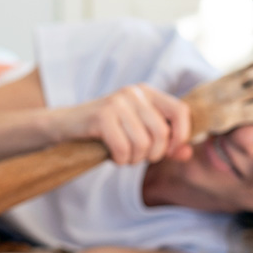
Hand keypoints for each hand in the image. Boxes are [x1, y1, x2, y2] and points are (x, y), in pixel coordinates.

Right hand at [52, 84, 192, 165]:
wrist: (65, 126)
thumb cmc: (105, 132)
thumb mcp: (138, 134)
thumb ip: (166, 143)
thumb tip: (188, 153)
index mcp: (147, 92)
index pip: (181, 111)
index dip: (181, 135)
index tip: (169, 151)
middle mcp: (134, 93)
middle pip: (162, 133)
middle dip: (152, 154)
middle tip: (138, 157)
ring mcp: (117, 102)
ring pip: (143, 143)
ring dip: (134, 159)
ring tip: (124, 157)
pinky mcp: (101, 116)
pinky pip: (123, 148)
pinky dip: (120, 160)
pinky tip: (113, 156)